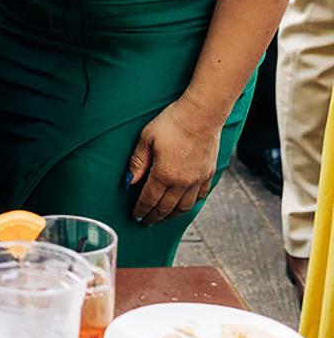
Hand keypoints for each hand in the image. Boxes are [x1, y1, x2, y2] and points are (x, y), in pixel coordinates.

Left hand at [127, 96, 222, 225]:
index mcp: (164, 174)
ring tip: (163, 218)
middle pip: (166, 208)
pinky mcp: (208, 175)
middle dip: (155, 217)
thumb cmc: (172, 122)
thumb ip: (138, 162)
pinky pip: (199, 197)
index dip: (142, 210)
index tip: (136, 217)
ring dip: (172, 215)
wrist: (201, 114)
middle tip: (147, 222)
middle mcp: (182, 183)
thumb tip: (129, 181)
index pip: (150, 200)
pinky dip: (190, 205)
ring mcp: (197, 180)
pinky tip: (184, 205)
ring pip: (183, 207)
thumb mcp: (147, 138)